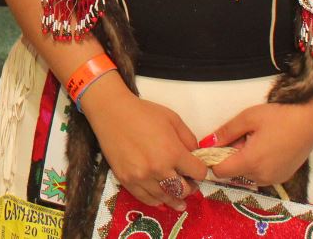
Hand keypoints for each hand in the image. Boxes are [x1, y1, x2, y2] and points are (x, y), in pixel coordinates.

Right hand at [79, 79, 206, 210]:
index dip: (201, 171)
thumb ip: (189, 139)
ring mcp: (141, 177)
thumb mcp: (173, 119)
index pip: (198, 173)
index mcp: (173, 152)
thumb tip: (195, 156)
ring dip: (175, 199)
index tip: (197, 169)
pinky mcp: (126, 180)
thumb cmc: (143, 113)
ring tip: (180, 201)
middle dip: (190, 188)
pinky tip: (161, 200)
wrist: (111, 112)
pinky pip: (146, 199)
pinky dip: (156, 201)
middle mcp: (158, 169)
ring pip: (165, 198)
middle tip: (189, 184)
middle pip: (183, 190)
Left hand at [203, 102, 312, 187]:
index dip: (213, 160)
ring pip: (247, 175)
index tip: (216, 146)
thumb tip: (206, 143)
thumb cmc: (279, 116)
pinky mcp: (283, 178)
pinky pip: (261, 176)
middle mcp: (262, 176)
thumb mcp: (248, 118)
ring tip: (255, 141)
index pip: (220, 172)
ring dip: (244, 162)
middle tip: (243, 138)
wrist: (311, 121)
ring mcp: (274, 179)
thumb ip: (225, 132)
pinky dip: (257, 165)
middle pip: (233, 173)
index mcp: (251, 162)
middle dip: (231, 158)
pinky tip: (266, 148)